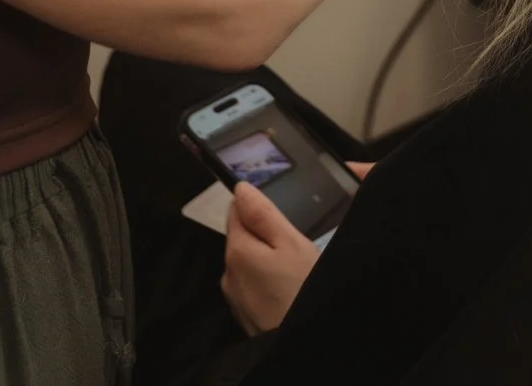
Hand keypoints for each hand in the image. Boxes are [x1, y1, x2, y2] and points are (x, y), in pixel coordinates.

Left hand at [218, 163, 372, 335]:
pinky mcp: (243, 314)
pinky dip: (266, 281)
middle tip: (295, 244)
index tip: (281, 213)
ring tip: (294, 269)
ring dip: (265, 259)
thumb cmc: (303, 291)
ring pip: (247, 262)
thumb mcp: (292, 244)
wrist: (300, 343)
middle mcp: (227, 272)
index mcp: (237, 250)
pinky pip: (252, 285)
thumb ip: (264, 214)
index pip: (236, 209)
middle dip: (264, 234)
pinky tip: (287, 288)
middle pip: (242, 237)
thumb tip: (240, 188)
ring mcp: (234, 296)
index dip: (258, 205)